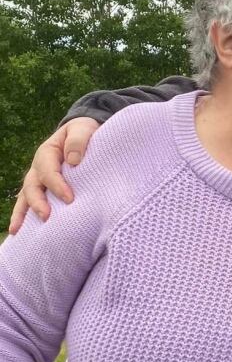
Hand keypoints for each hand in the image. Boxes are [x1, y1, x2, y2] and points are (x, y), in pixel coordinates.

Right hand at [8, 117, 99, 233]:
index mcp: (47, 153)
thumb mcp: (83, 129)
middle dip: (37, 202)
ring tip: (17, 231)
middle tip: (46, 216)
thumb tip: (73, 161)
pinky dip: (24, 216)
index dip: (57, 185)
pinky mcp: (44, 189)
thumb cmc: (84, 132)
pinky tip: (20, 232)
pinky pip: (31, 203)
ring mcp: (39, 179)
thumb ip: (78, 141)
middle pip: (32, 187)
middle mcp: (39, 167)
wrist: (83, 134)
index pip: (49, 171)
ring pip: (26, 197)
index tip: (70, 198)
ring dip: (22, 214)